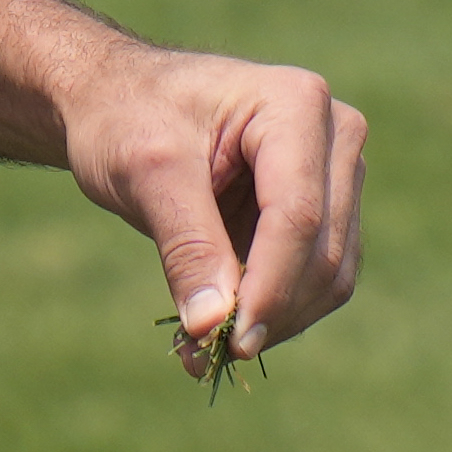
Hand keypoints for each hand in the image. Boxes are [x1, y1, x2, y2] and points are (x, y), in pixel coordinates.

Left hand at [56, 44, 366, 370]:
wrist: (117, 100)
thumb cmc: (126, 116)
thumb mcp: (145, 172)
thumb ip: (186, 245)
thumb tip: (213, 326)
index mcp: (295, 105)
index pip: (298, 214)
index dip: (270, 285)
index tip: (231, 342)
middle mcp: (334, 136)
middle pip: (323, 250)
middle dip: (271, 310)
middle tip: (207, 351)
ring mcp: (334, 174)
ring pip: (329, 274)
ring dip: (275, 320)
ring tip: (203, 345)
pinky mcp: (323, 211)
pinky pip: (314, 278)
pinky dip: (273, 311)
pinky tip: (220, 328)